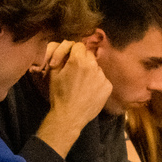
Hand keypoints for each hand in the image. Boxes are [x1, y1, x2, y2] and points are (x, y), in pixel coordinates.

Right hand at [34, 42, 111, 157]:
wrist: (69, 116)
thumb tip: (68, 48)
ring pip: (96, 67)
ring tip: (82, 84)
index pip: (79, 45)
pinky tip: (89, 91)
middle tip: (75, 72)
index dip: (73, 52)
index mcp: (78, 60)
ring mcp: (102, 76)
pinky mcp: (108, 86)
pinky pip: (102, 79)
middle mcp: (93, 66)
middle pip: (89, 55)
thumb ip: (61, 56)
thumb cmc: (59, 95)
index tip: (70, 60)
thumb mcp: (53, 73)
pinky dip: (97, 82)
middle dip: (82, 60)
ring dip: (90, 72)